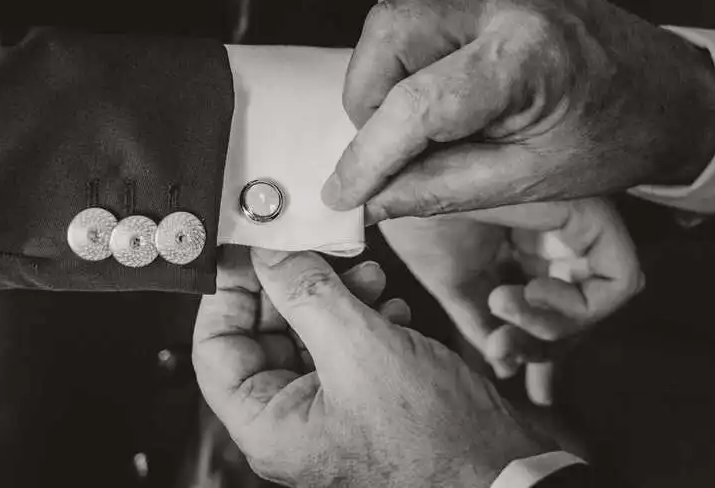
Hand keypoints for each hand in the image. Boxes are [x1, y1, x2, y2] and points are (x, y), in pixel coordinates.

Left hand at [194, 247, 553, 487]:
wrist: (499, 470)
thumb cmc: (434, 439)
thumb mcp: (360, 350)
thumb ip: (307, 294)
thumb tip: (269, 256)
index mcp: (269, 425)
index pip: (215, 349)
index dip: (228, 293)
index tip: (249, 250)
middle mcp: (292, 421)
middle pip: (265, 336)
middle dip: (295, 287)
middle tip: (317, 249)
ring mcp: (329, 410)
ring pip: (309, 336)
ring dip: (335, 297)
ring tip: (368, 275)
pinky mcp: (363, 399)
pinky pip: (344, 348)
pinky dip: (362, 318)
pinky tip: (389, 306)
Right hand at [321, 0, 714, 221]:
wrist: (665, 93)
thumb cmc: (611, 139)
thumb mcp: (528, 181)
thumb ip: (440, 189)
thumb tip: (373, 201)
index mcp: (527, 61)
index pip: (416, 105)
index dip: (367, 155)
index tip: (343, 192)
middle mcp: (509, 3)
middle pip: (390, 30)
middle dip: (365, 97)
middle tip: (384, 144)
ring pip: (394, 2)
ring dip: (380, 63)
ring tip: (408, 110)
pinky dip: (401, 32)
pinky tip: (421, 71)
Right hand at [379, 198, 642, 404]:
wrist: (400, 181)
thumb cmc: (418, 220)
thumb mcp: (452, 281)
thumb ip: (479, 320)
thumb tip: (503, 364)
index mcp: (523, 246)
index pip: (549, 308)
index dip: (540, 349)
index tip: (515, 375)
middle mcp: (556, 236)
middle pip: (575, 313)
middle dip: (544, 348)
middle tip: (502, 353)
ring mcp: (577, 223)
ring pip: (598, 305)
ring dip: (551, 329)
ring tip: (499, 307)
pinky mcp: (594, 214)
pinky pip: (618, 282)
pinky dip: (578, 307)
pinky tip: (525, 294)